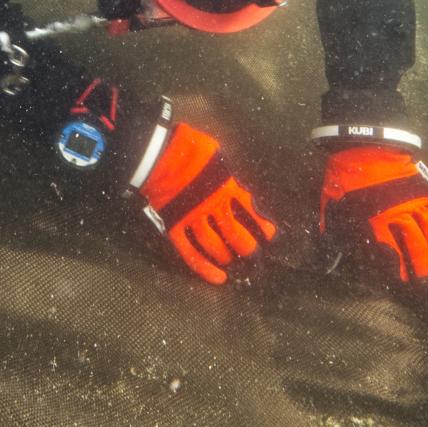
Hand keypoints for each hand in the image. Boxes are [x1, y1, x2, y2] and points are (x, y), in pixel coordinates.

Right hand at [129, 102, 277, 284]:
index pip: (250, 212)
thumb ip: (229, 174)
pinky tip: (218, 279)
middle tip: (255, 257)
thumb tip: (241, 189)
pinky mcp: (174, 227)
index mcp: (226, 187)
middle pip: (235, 235)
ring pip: (215, 246)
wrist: (157, 152)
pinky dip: (204, 268)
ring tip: (233, 262)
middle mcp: (212, 207)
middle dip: (248, 248)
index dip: (261, 226)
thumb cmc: (187, 147)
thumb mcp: (218, 155)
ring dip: (227, 257)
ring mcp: (192, 219)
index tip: (270, 235)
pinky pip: (190, 253)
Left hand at [318, 134, 427, 281]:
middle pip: (419, 251)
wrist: (363, 146)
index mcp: (373, 220)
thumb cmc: (345, 182)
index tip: (408, 294)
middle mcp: (399, 214)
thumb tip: (329, 265)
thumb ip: (332, 238)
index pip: (391, 256)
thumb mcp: (329, 210)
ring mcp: (417, 204)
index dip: (401, 277)